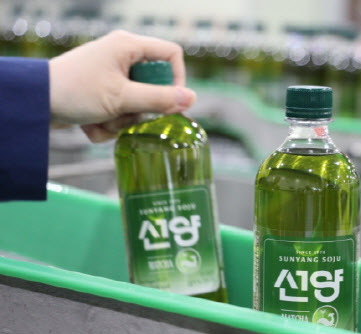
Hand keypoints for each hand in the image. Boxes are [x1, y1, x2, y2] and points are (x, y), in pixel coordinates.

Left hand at [49, 30, 196, 141]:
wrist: (33, 103)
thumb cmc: (75, 92)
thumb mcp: (122, 98)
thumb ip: (160, 99)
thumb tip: (191, 99)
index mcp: (128, 47)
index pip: (171, 54)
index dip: (177, 79)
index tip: (172, 102)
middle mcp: (121, 57)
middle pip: (154, 86)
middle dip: (141, 109)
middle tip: (128, 115)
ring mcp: (110, 76)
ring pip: (136, 104)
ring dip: (122, 121)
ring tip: (101, 120)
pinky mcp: (101, 93)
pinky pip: (118, 112)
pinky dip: (107, 124)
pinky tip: (90, 124)